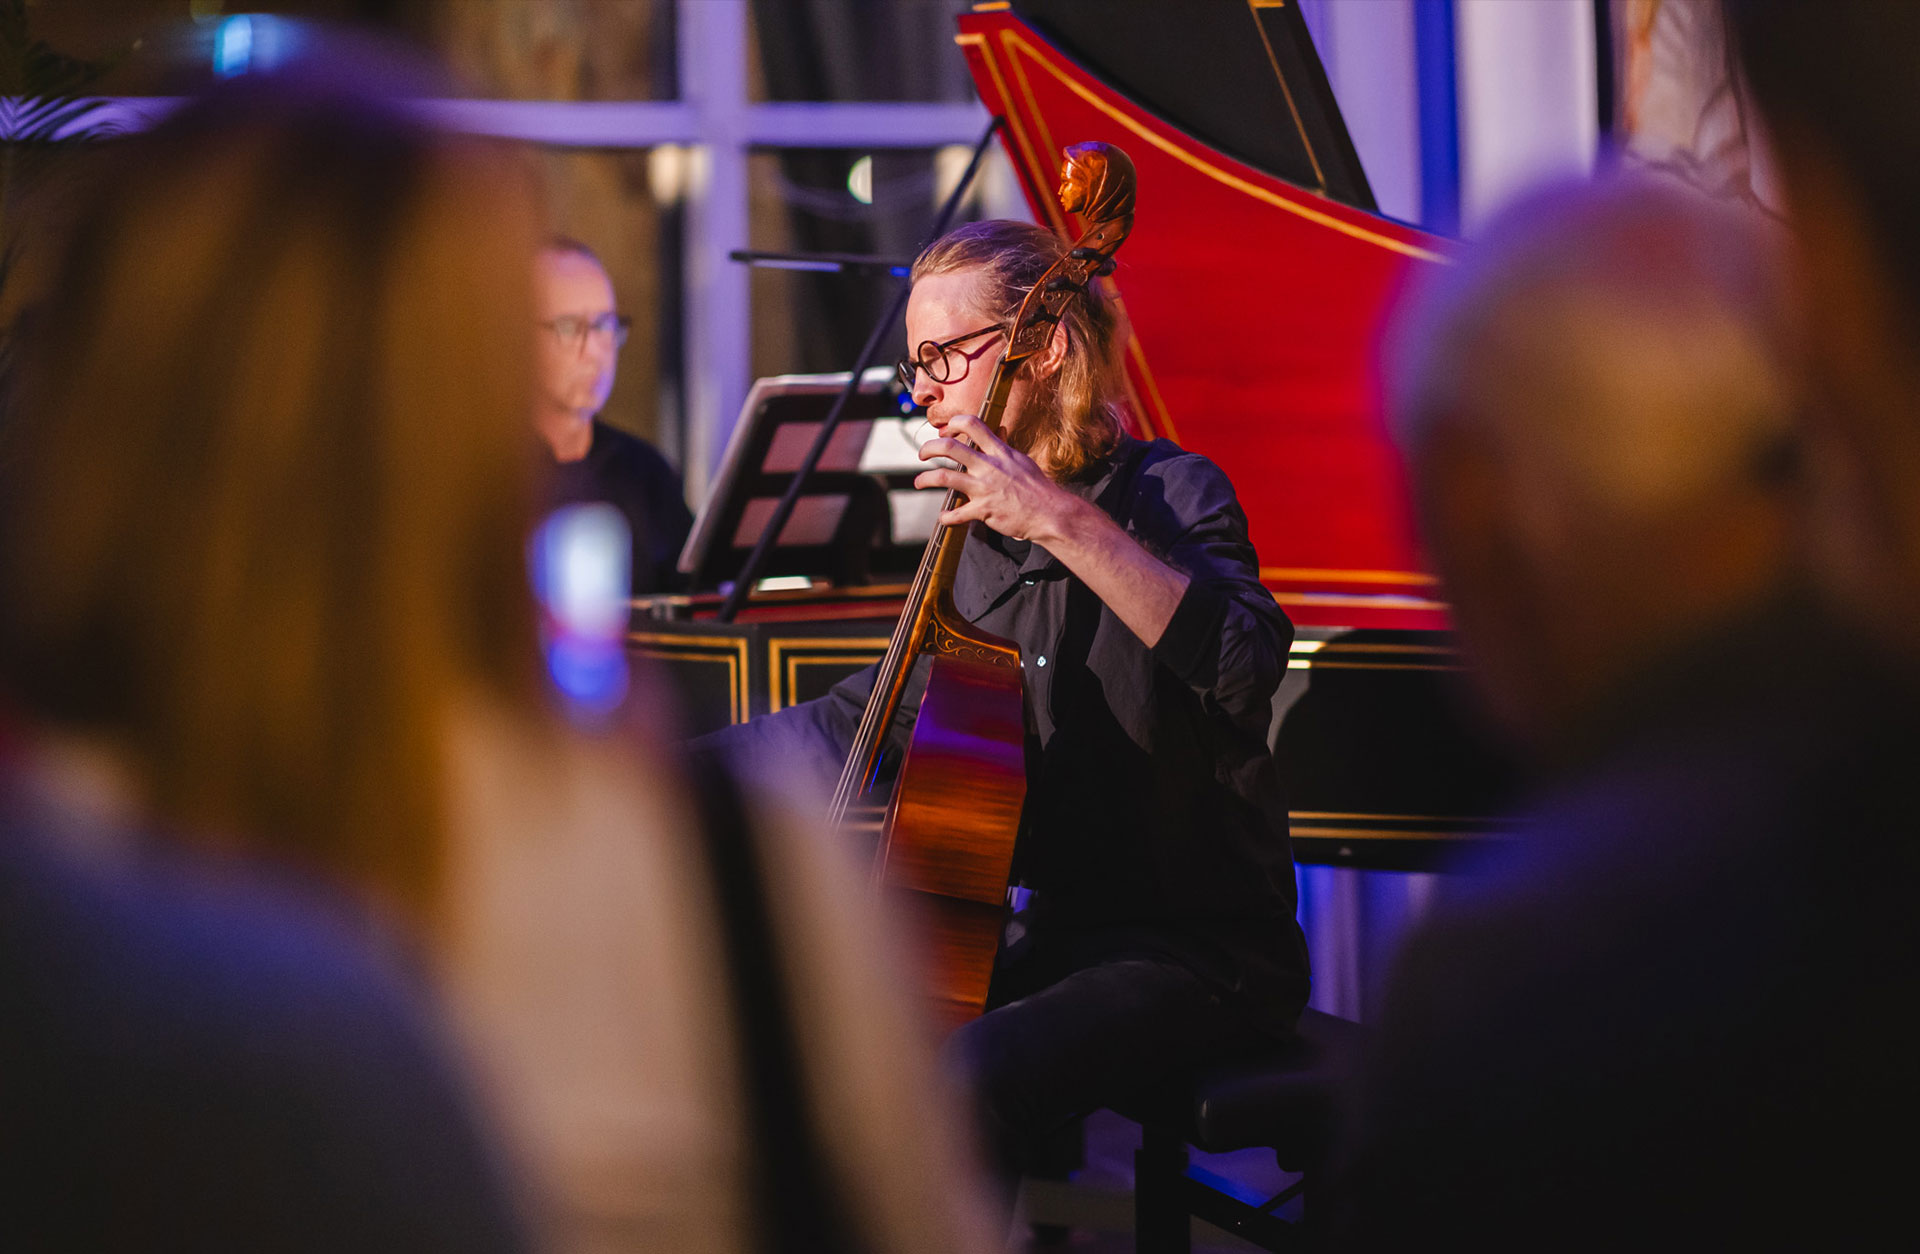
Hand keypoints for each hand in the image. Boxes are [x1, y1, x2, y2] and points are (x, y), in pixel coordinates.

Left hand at [914, 412, 1081, 542]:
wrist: (1050, 513)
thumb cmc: (1038, 488)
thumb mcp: (1021, 461)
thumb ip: (1004, 448)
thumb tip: (999, 432)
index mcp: (999, 452)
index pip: (972, 424)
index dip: (953, 424)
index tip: (946, 431)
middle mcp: (989, 466)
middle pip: (949, 447)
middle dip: (929, 448)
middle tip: (922, 454)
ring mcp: (984, 488)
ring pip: (944, 477)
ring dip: (925, 479)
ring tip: (918, 482)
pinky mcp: (983, 510)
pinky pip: (956, 514)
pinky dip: (947, 517)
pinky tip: (944, 518)